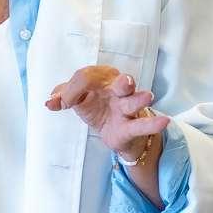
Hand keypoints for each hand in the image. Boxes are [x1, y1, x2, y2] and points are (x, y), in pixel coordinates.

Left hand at [44, 65, 170, 161]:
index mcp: (103, 79)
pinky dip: (152, 124)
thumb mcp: (78, 101)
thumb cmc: (98, 108)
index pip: (88, 78)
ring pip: (134, 101)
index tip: (63, 103)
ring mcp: (127, 107)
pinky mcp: (132, 126)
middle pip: (121, 82)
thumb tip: (49, 101)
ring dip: (140, 99)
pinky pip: (142, 125)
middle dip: (122, 81)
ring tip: (148, 97)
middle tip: (125, 82)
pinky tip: (163, 121)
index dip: (72, 90)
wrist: (112, 133)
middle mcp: (118, 90)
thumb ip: (64, 97)